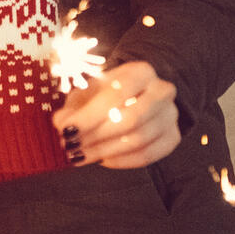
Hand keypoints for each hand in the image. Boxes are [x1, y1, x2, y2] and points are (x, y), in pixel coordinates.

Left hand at [53, 60, 179, 171]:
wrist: (137, 98)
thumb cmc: (106, 95)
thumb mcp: (88, 93)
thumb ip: (73, 107)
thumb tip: (61, 123)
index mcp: (141, 71)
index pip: (116, 94)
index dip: (89, 116)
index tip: (66, 131)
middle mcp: (162, 90)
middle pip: (130, 119)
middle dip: (96, 137)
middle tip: (71, 147)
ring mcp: (171, 115)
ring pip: (139, 139)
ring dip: (104, 151)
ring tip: (80, 155)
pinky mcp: (172, 137)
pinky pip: (148, 155)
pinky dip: (122, 161)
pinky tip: (102, 160)